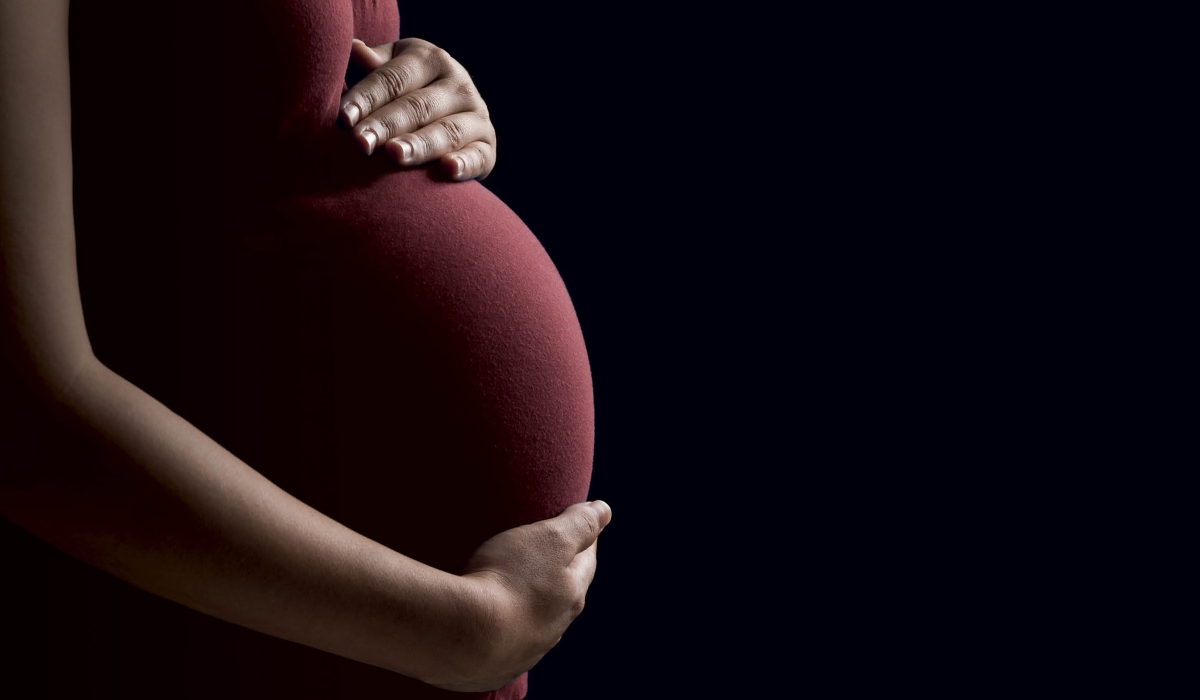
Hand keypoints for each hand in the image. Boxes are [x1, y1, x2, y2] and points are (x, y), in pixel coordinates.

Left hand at [339, 37, 495, 180]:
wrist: (450, 115)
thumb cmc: (407, 93)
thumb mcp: (391, 73)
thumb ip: (374, 68)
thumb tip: (354, 48)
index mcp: (430, 59)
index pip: (393, 79)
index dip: (366, 98)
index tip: (342, 119)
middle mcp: (458, 83)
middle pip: (417, 106)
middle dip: (386, 125)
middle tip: (361, 144)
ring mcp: (477, 115)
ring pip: (446, 131)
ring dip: (420, 144)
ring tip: (395, 155)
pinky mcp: (488, 147)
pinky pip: (478, 156)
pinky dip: (465, 163)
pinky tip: (448, 169)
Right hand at [433, 501, 612, 691]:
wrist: (461, 636)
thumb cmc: (506, 580)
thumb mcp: (548, 539)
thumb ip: (578, 524)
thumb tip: (604, 510)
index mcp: (570, 597)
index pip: (585, 562)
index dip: (583, 540)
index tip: (580, 525)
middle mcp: (553, 629)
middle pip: (563, 595)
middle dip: (558, 575)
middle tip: (548, 557)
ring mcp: (524, 652)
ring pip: (535, 624)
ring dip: (530, 606)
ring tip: (515, 590)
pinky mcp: (494, 668)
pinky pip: (505, 646)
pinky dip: (503, 631)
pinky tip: (492, 627)